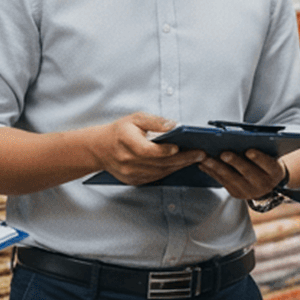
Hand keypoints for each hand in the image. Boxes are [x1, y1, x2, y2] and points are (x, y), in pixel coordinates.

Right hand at [90, 112, 205, 185]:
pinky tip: (181, 164)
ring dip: (179, 166)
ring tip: (195, 158)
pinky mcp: (134, 181)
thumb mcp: (135, 118)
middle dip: (182, 158)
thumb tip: (175, 125)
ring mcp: (130, 173)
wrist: (100, 149)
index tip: (179, 146)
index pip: (147, 150)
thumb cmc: (119, 131)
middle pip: (159, 163)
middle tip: (200, 154)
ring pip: (160, 172)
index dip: (164, 150)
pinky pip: (156, 177)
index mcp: (125, 142)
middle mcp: (127, 161)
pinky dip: (170, 171)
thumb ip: (155, 121)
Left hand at [198, 149, 286, 200]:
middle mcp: (264, 185)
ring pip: (231, 179)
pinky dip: (212, 172)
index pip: (269, 164)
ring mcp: (249, 192)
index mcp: (275, 172)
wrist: (266, 183)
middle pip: (248, 172)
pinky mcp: (236, 193)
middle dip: (235, 162)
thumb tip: (243, 136)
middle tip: (224, 154)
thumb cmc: (266, 162)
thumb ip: (262, 147)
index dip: (259, 158)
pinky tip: (203, 164)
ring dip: (217, 168)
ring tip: (206, 159)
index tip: (249, 150)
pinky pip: (222, 182)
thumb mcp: (270, 155)